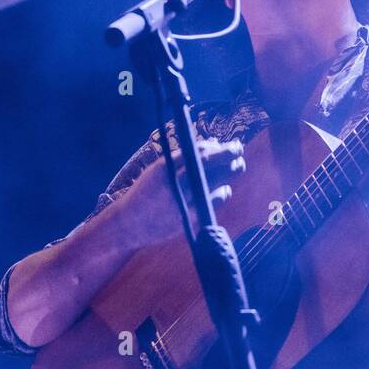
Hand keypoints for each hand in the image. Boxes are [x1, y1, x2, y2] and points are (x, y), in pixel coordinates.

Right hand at [119, 137, 245, 245]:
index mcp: (166, 167)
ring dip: (230, 173)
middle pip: (210, 164)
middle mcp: (174, 182)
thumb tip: (214, 144)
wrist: (129, 223)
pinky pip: (213, 202)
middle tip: (239, 152)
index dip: (220, 148)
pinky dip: (222, 193)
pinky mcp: (187, 218)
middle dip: (230, 156)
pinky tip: (225, 190)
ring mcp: (181, 201)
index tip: (232, 145)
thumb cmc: (148, 192)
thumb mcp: (159, 170)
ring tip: (237, 167)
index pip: (199, 151)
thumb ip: (184, 158)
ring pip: (216, 182)